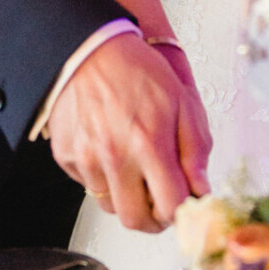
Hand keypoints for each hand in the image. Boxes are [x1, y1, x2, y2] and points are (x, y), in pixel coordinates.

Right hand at [48, 35, 211, 231]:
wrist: (89, 49)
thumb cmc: (137, 70)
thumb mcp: (182, 101)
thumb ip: (196, 150)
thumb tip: (202, 190)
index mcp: (149, 144)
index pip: (170, 208)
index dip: (181, 212)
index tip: (183, 205)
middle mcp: (115, 157)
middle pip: (135, 220)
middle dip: (152, 218)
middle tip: (159, 200)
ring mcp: (86, 159)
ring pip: (110, 207)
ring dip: (127, 198)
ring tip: (135, 169)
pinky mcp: (66, 156)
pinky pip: (88, 186)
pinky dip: (103, 179)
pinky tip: (111, 152)